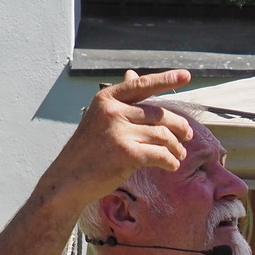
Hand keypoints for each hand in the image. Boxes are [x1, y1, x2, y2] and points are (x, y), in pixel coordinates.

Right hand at [48, 69, 196, 205]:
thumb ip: (121, 100)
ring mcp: (119, 132)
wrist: (67, 179)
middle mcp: (113, 111)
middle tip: (188, 136)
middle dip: (178, 126)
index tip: (186, 75)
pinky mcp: (126, 153)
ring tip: (180, 154)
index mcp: (107, 99)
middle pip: (159, 114)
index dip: (166, 79)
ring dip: (176, 147)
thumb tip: (132, 74)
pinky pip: (160, 154)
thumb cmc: (87, 149)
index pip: (142, 85)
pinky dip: (170, 161)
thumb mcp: (99, 117)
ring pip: (163, 135)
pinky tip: (172, 165)